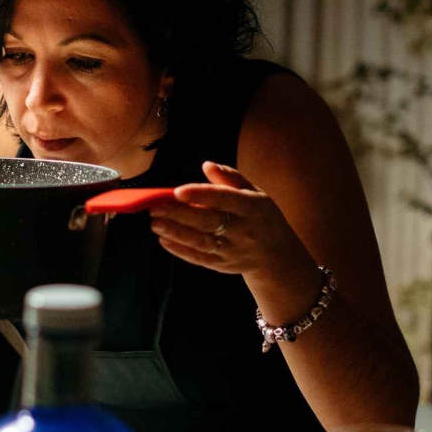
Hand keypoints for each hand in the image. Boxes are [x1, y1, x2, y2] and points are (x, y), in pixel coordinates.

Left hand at [148, 161, 313, 277]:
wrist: (277, 256)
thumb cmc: (261, 217)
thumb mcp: (255, 193)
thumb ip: (231, 178)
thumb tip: (207, 165)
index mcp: (253, 208)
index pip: (224, 199)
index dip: (200, 195)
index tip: (177, 191)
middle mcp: (244, 231)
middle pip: (208, 222)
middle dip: (180, 215)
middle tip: (156, 207)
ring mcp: (233, 251)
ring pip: (201, 243)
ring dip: (176, 233)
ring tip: (155, 223)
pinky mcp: (223, 265)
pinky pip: (199, 258)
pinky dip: (180, 250)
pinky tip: (164, 239)